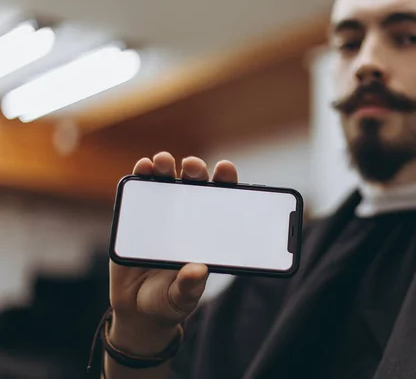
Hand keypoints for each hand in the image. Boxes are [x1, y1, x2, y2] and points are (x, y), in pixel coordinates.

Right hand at [108, 151, 237, 355]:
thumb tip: (197, 271)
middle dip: (195, 171)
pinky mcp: (136, 218)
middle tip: (192, 166)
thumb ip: (189, 287)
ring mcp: (161, 215)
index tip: (225, 169)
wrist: (138, 309)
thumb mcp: (183, 297)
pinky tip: (143, 167)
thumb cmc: (170, 300)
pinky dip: (141, 176)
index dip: (225, 182)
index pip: (221, 201)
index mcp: (207, 231)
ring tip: (164, 161)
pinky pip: (140, 194)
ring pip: (167, 184)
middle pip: (195, 186)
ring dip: (166, 168)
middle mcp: (187, 218)